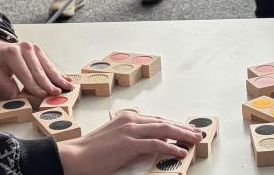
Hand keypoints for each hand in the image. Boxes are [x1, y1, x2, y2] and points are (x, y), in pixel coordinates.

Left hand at [0, 36, 71, 97]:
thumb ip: (4, 85)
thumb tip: (16, 95)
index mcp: (12, 54)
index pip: (25, 73)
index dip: (34, 85)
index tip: (42, 94)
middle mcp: (25, 48)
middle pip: (39, 69)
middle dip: (49, 83)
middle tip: (57, 93)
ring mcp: (34, 48)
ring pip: (47, 66)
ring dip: (58, 78)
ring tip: (67, 87)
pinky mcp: (39, 51)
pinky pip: (49, 64)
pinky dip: (58, 73)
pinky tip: (66, 79)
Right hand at [58, 113, 203, 174]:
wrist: (76, 156)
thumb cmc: (92, 151)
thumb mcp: (115, 138)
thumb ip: (132, 138)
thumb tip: (150, 143)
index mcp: (127, 118)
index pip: (157, 120)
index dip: (174, 124)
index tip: (186, 129)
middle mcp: (131, 120)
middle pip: (164, 123)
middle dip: (182, 128)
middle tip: (197, 133)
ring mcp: (130, 131)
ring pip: (163, 130)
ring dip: (182, 135)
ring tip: (194, 140)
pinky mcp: (129, 143)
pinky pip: (156, 144)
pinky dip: (170, 147)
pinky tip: (179, 151)